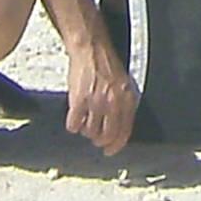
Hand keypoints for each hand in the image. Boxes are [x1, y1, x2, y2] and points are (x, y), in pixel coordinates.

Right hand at [66, 31, 139, 155]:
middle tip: (95, 139)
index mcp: (127, 99)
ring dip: (87, 131)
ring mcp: (96, 102)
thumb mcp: (124, 85)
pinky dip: (73, 125)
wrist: (92, 49)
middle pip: (107, 135)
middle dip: (100, 141)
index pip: (124, 131)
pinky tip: (74, 119)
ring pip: (90, 131)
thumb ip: (124, 105)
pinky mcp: (79, 100)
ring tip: (86, 123)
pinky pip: (74, 124)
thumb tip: (121, 127)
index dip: (116, 145)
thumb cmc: (107, 65)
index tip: (110, 150)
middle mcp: (113, 102)